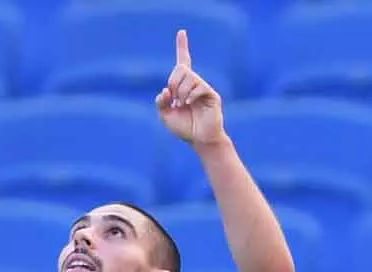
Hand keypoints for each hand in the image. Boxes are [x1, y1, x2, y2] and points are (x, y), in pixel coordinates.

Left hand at [156, 30, 226, 147]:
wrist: (199, 140)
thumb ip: (160, 103)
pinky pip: (199, 87)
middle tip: (172, 98)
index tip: (181, 32)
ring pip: (189, 78)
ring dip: (180, 92)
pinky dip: (190, 95)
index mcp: (182, 86)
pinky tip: (188, 104)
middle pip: (181, 69)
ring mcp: (203, 88)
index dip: (182, 46)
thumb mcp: (165, 116)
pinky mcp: (212, 95)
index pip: (183, 61)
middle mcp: (194, 83)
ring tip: (181, 104)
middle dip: (173, 81)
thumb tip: (165, 91)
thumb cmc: (184, 128)